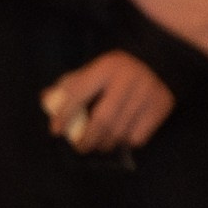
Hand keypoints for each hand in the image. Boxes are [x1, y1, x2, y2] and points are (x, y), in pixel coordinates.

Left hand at [41, 50, 174, 154]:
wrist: (159, 60)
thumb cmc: (117, 70)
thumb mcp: (93, 70)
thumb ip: (70, 85)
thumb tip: (46, 100)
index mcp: (107, 67)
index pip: (79, 94)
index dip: (64, 115)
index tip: (55, 131)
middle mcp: (129, 79)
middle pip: (102, 120)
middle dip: (87, 139)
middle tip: (80, 147)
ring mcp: (148, 93)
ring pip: (120, 131)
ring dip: (106, 143)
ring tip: (100, 143)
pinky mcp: (161, 106)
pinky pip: (138, 136)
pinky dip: (126, 141)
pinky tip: (122, 136)